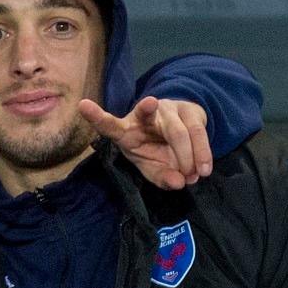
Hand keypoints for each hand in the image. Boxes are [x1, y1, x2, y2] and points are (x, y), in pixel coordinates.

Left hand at [79, 95, 211, 190]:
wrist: (181, 133)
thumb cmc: (156, 151)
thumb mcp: (152, 168)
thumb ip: (161, 177)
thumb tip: (178, 183)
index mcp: (125, 130)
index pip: (108, 124)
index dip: (96, 116)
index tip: (83, 105)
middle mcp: (142, 115)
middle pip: (152, 124)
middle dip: (172, 151)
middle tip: (186, 177)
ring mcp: (166, 108)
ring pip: (179, 132)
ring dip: (189, 157)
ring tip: (194, 177)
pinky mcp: (187, 109)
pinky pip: (197, 131)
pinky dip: (203, 152)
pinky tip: (204, 168)